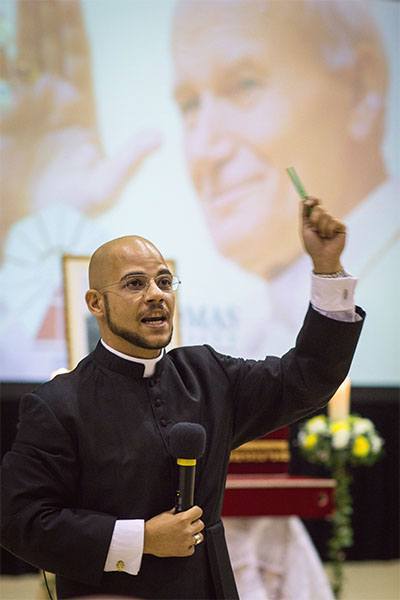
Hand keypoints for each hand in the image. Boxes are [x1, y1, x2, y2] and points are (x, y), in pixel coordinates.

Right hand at [0, 1, 160, 252]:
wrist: (34, 222)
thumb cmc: (73, 208)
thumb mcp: (105, 185)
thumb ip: (130, 157)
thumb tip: (159, 136)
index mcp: (80, 109)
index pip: (76, 56)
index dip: (71, 26)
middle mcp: (55, 100)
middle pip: (50, 46)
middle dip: (46, 16)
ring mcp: (30, 105)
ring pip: (27, 53)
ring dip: (26, 25)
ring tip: (24, 0)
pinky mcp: (9, 114)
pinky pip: (5, 74)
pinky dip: (4, 53)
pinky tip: (3, 35)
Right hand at [143, 505, 204, 556]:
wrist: (146, 539)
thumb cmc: (154, 527)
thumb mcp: (166, 514)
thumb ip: (177, 513)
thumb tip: (182, 511)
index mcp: (182, 519)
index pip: (198, 511)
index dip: (196, 511)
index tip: (194, 513)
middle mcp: (186, 530)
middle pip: (201, 524)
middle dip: (195, 523)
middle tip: (189, 524)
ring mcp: (186, 542)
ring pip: (199, 537)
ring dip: (194, 535)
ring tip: (186, 534)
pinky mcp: (183, 551)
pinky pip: (192, 548)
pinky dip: (189, 546)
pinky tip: (182, 543)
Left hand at [301, 198, 345, 272]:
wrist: (322, 257)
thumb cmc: (312, 245)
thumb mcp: (305, 229)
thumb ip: (304, 215)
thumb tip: (302, 200)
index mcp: (316, 219)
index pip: (315, 205)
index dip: (312, 201)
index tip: (309, 201)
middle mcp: (325, 219)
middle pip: (320, 208)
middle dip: (314, 218)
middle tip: (314, 228)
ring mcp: (334, 222)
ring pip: (327, 215)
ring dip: (321, 228)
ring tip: (323, 237)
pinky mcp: (341, 226)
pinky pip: (334, 221)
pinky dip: (329, 230)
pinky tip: (330, 237)